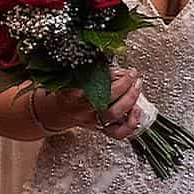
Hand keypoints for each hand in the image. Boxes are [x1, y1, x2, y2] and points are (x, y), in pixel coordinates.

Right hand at [27, 67, 144, 139]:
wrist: (55, 112)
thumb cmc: (66, 92)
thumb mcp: (72, 77)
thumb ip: (90, 69)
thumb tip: (111, 61)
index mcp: (75, 93)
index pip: (96, 83)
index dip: (113, 74)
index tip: (123, 68)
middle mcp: (84, 108)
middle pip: (107, 98)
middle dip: (124, 84)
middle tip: (133, 74)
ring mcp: (93, 120)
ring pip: (114, 114)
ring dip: (130, 99)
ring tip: (137, 86)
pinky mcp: (100, 129)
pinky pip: (117, 133)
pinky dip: (130, 125)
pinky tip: (137, 112)